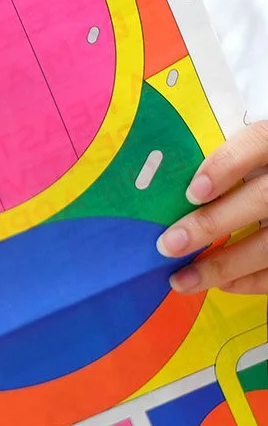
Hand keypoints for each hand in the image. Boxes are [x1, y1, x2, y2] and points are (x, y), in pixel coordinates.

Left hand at [159, 120, 267, 293]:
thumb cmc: (260, 171)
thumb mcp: (255, 155)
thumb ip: (229, 163)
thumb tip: (170, 193)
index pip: (260, 141)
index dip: (227, 165)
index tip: (192, 192)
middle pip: (262, 199)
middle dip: (212, 224)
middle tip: (168, 245)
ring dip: (224, 265)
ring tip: (181, 280)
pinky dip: (252, 280)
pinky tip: (222, 284)